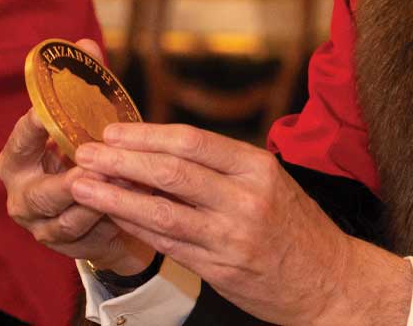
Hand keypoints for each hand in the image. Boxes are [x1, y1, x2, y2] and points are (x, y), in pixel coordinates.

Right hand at [0, 108, 153, 274]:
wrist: (92, 211)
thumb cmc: (82, 164)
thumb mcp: (76, 142)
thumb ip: (80, 123)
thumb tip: (102, 85)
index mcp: (16, 162)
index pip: (20, 142)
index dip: (34, 128)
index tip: (51, 113)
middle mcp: (21, 196)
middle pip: (40, 194)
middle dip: (72, 184)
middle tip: (99, 170)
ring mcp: (39, 225)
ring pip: (67, 220)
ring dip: (98, 203)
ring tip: (125, 184)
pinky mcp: (62, 246)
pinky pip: (87, 236)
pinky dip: (108, 219)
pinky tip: (130, 204)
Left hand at [72, 124, 411, 325]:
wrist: (330, 282)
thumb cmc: (297, 229)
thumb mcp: (270, 184)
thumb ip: (222, 168)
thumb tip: (161, 149)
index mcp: (259, 169)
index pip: (193, 142)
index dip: (146, 134)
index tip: (112, 130)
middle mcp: (246, 200)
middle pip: (171, 172)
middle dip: (121, 160)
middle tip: (85, 152)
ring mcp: (232, 237)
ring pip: (161, 212)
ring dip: (115, 196)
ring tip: (82, 184)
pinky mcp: (220, 270)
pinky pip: (167, 244)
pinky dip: (135, 227)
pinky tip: (112, 215)